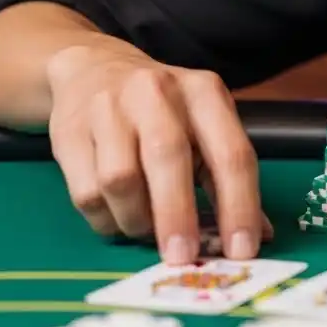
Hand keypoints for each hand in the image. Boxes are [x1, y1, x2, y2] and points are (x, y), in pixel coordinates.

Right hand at [45, 45, 271, 263]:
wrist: (94, 68)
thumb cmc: (163, 110)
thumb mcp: (204, 127)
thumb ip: (227, 178)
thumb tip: (258, 237)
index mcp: (204, 92)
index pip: (231, 152)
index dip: (240, 205)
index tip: (242, 250)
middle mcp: (157, 92)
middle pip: (169, 159)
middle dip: (178, 216)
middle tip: (183, 258)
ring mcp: (109, 108)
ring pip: (121, 180)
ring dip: (136, 220)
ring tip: (145, 228)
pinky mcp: (69, 131)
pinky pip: (87, 193)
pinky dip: (107, 219)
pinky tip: (116, 215)